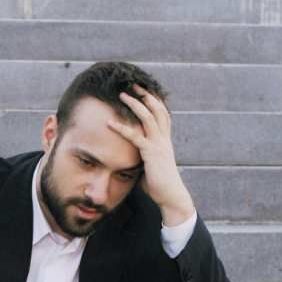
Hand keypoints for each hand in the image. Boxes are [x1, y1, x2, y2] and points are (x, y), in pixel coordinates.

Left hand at [105, 83, 195, 225]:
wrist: (171, 197)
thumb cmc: (159, 185)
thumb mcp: (150, 166)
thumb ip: (141, 157)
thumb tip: (127, 156)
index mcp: (165, 141)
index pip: (162, 115)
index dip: (154, 101)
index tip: (143, 91)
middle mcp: (164, 139)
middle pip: (158, 110)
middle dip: (146, 95)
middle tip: (134, 84)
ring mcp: (159, 145)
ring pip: (149, 117)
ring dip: (135, 104)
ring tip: (122, 94)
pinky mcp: (152, 153)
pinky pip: (135, 137)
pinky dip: (121, 128)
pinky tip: (110, 123)